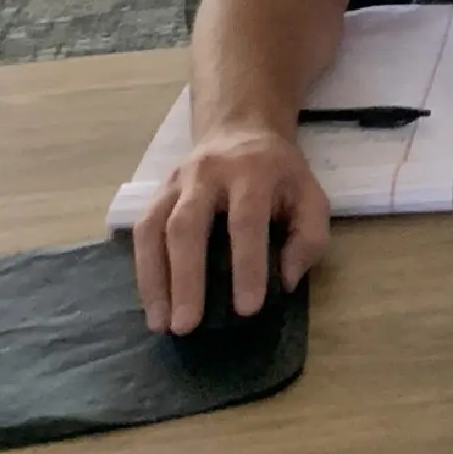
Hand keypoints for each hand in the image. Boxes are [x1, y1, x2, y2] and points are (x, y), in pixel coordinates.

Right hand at [131, 123, 328, 333]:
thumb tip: (285, 281)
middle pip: (187, 224)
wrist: (241, 128)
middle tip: (187, 325)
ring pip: (154, 228)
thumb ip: (309, 237)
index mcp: (253, 172)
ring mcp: (176, 182)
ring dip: (154, 279)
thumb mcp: (311, 196)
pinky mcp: (156, 193)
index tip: (247, 309)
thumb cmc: (280, 174)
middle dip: (186, 278)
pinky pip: (141, 231)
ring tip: (160, 323)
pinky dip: (143, 269)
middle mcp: (208, 174)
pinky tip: (151, 302)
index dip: (247, 265)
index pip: (246, 220)